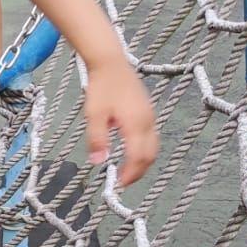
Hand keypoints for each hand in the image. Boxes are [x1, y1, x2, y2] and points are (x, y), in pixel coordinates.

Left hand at [84, 57, 157, 185]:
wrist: (111, 62)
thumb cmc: (101, 87)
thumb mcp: (93, 114)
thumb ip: (96, 139)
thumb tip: (98, 162)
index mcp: (136, 124)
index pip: (138, 157)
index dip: (130, 173)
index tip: (118, 184)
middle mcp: (148, 122)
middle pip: (150, 155)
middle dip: (138, 171)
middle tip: (123, 182)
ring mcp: (150, 116)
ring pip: (153, 147)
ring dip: (143, 162)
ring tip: (127, 171)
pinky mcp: (148, 112)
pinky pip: (152, 137)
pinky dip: (144, 150)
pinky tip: (132, 152)